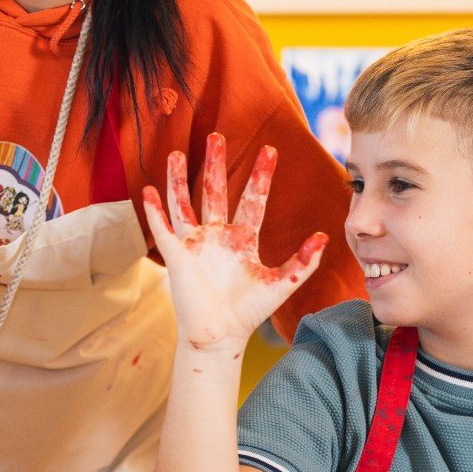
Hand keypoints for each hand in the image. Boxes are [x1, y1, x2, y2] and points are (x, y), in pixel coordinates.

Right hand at [142, 133, 328, 351]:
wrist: (220, 336)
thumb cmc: (248, 313)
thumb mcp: (281, 284)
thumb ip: (303, 261)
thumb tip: (325, 236)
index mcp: (242, 239)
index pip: (253, 199)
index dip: (261, 176)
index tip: (270, 150)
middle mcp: (217, 236)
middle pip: (215, 191)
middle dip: (215, 163)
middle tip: (216, 135)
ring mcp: (195, 244)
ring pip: (184, 203)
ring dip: (178, 179)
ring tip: (175, 153)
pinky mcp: (177, 256)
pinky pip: (163, 229)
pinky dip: (154, 211)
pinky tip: (147, 191)